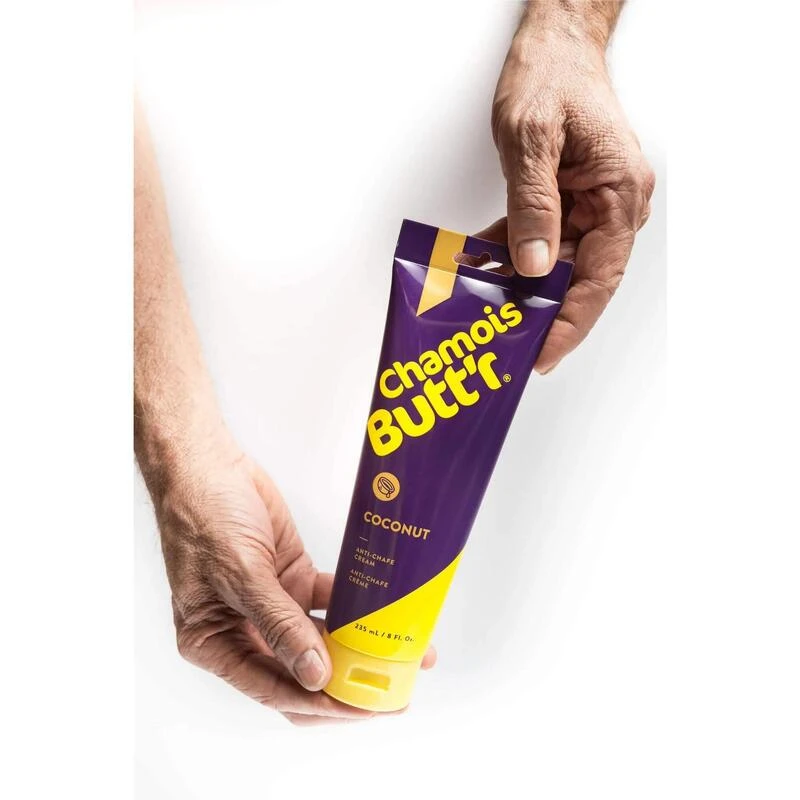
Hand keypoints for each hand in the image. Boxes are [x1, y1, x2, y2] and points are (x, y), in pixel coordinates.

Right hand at [153, 436, 435, 724]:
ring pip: (321, 641)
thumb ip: (278, 624)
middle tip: (391, 693)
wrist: (212, 464)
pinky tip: (386, 613)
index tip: (361, 709)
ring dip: (358, 650)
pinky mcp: (294, 578)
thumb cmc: (204, 515)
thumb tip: (314, 675)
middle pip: (301, 674)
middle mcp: (246, 630)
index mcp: (216, 642)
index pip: (273, 688)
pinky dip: (357, 609)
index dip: (319, 704)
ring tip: (402, 657)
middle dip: (345, 687)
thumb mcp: (240, 573)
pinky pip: (330, 602)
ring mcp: (274, 605)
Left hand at [488, 23, 654, 372]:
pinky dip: (511, 254)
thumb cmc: (552, 78)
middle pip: (578, 279)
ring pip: (555, 264)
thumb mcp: (533, 141)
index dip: (571, 323)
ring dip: (518, 285)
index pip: (598, 279)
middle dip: (539, 312)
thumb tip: (535, 264)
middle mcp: (612, 206)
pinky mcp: (567, 200)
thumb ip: (534, 206)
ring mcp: (591, 205)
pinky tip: (481, 266)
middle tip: (504, 343)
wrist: (553, 46)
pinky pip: (540, 240)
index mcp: (619, 195)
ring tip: (484, 310)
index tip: (543, 353)